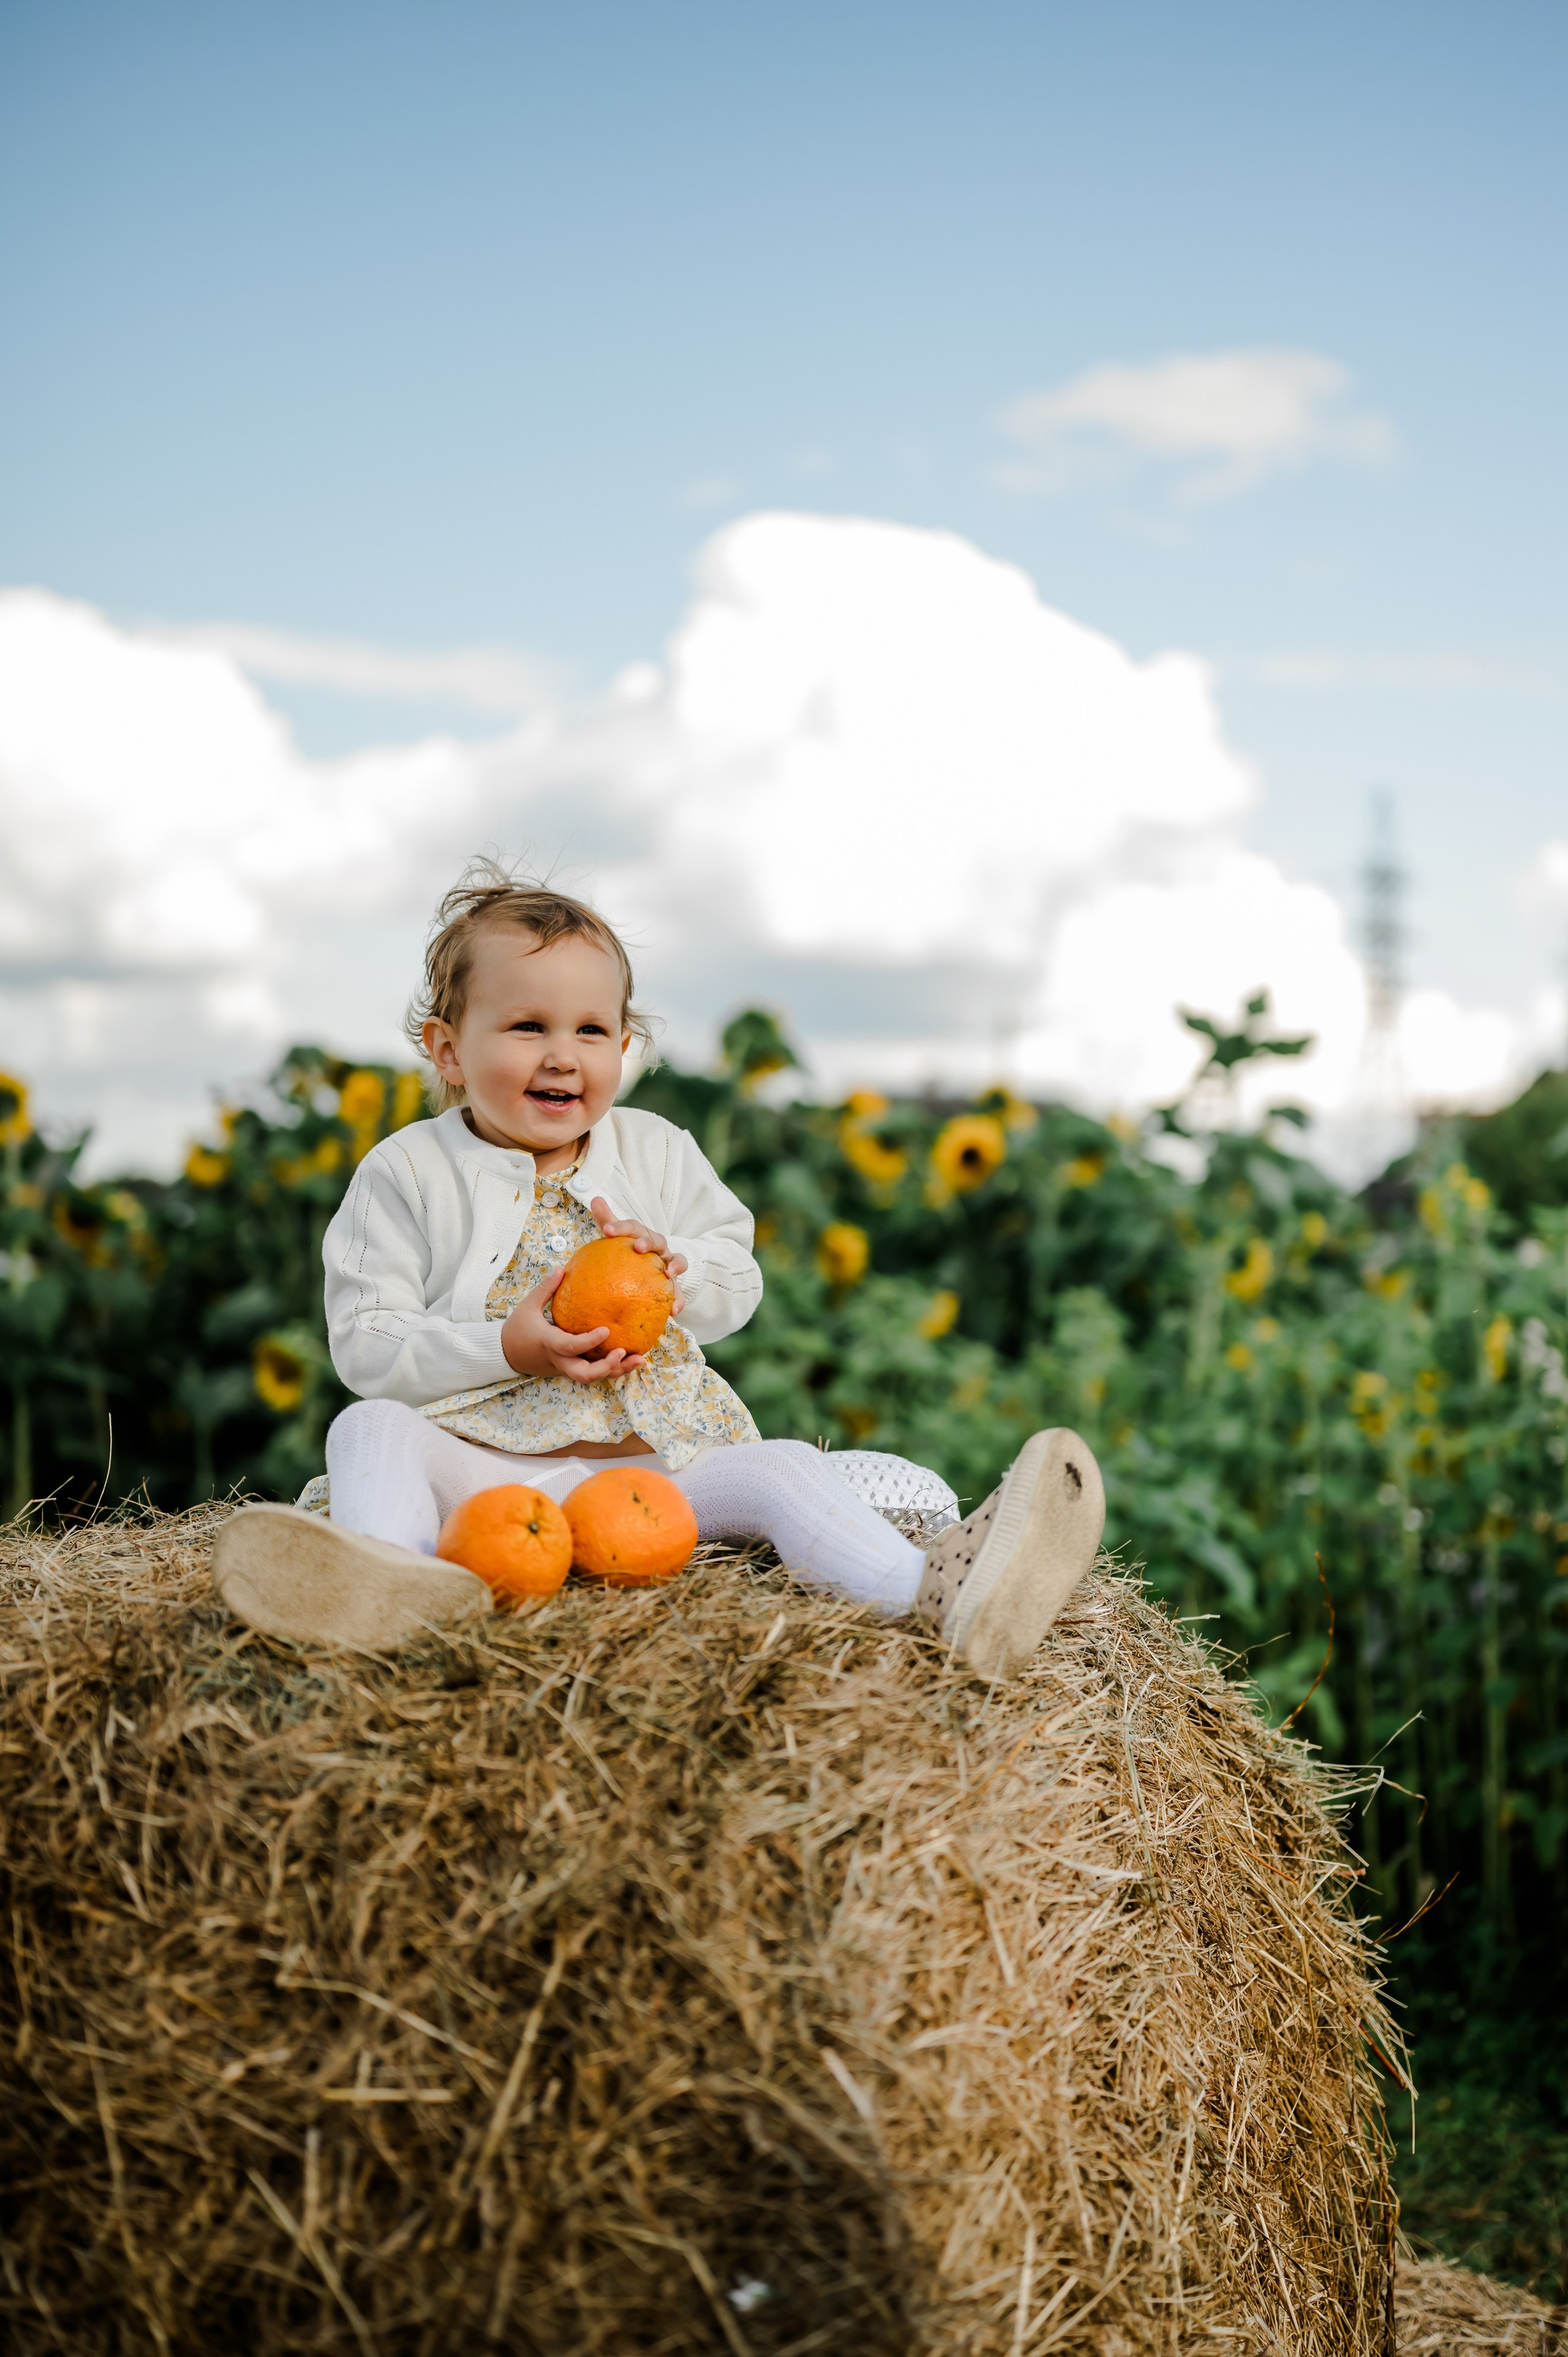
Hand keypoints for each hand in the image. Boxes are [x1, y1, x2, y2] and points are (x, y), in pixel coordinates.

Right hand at [500, 1266, 650, 1381]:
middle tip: (625, 1352)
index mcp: (549, 1343)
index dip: (589, 1342)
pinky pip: (593, 1373)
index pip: (571, 1346)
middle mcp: (560, 1360)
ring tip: (639, 1359)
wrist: (506, 1354)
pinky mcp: (570, 1370)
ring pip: (593, 1378)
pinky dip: (612, 1369)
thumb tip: (562, 1269)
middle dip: (607, 1368)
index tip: (606, 1329)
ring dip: (617, 1371)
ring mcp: (566, 1369)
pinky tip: (631, 1359)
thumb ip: (546, 1289)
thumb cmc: (518, 1328)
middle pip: (585, 1375)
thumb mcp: (528, 1306)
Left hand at [590, 1195, 686, 1315]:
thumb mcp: (619, 1236)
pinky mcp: (675, 1284)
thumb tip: (596, 1198)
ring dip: (675, 1266)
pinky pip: (679, 1292)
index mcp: (643, 1235)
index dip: (620, 1227)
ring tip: (669, 1274)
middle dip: (648, 1242)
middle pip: (657, 1240)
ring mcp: (670, 1264)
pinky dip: (679, 1300)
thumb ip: (608, 1221)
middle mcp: (659, 1247)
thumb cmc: (631, 1250)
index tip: (607, 1230)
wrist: (652, 1267)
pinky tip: (674, 1311)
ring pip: (678, 1261)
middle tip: (638, 1247)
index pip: (632, 1227)